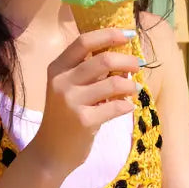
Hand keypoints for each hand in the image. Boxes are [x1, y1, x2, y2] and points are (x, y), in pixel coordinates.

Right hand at [32, 29, 139, 177]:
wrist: (50, 153)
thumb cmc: (64, 117)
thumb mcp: (69, 89)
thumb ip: (90, 73)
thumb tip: (124, 60)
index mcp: (57, 68)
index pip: (84, 41)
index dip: (109, 34)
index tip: (128, 34)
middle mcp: (61, 81)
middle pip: (103, 60)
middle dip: (126, 60)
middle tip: (138, 65)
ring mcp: (71, 101)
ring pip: (113, 83)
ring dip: (130, 85)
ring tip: (134, 89)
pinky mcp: (84, 121)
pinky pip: (116, 106)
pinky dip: (127, 105)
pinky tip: (128, 107)